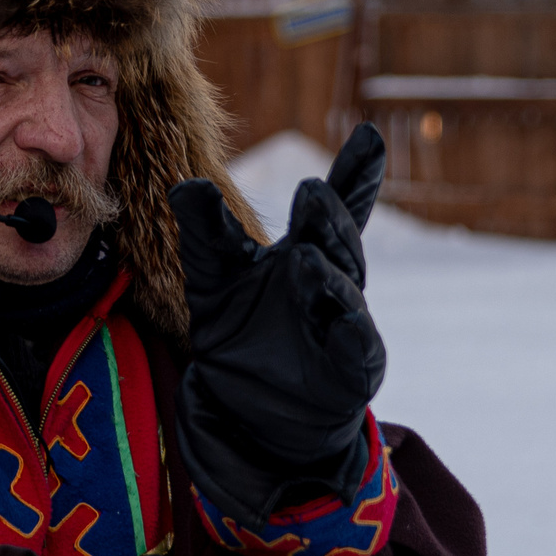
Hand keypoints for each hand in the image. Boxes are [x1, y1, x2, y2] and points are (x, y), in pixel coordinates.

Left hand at [167, 124, 387, 521]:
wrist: (258, 420)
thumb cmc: (245, 339)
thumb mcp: (215, 283)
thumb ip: (205, 234)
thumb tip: (184, 185)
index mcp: (308, 254)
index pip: (332, 208)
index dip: (356, 173)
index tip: (371, 136)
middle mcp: (333, 282)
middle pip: (339, 240)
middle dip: (329, 216)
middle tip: (312, 190)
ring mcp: (344, 326)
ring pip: (344, 290)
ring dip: (329, 272)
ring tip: (306, 257)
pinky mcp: (348, 370)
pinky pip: (354, 347)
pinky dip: (348, 332)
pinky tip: (342, 320)